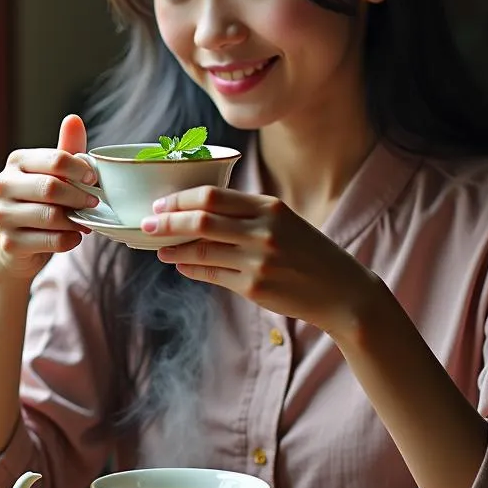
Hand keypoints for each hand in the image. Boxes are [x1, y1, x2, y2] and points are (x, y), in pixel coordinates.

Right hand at [0, 114, 98, 280]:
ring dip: (76, 220)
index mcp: (16, 162)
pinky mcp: (9, 243)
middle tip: (94, 203)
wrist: (17, 247)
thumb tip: (74, 119)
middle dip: (79, 196)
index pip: (55, 159)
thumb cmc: (39, 203)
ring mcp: (1, 215)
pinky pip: (51, 241)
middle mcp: (2, 185)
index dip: (80, 170)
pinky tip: (73, 237)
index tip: (94, 179)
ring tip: (84, 221)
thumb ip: (66, 150)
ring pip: (51, 216)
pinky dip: (69, 240)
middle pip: (51, 188)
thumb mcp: (53, 174)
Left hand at [141, 187, 381, 339]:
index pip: (212, 195)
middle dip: (166, 222)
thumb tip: (198, 212)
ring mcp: (258, 261)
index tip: (160, 203)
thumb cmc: (309, 252)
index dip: (179, 199)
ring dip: (173, 249)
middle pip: (200, 220)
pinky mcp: (255, 287)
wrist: (342, 291)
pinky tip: (180, 265)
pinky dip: (191, 269)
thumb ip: (246, 214)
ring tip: (159, 248)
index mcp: (269, 207)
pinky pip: (212, 275)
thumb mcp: (284, 221)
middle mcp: (262, 231)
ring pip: (200, 250)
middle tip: (145, 224)